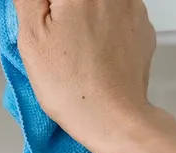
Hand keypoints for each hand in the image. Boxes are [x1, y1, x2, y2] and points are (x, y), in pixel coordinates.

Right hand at [14, 0, 156, 144]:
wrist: (113, 119)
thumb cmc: (73, 86)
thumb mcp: (32, 35)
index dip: (43, 9)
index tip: (42, 19)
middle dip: (61, 11)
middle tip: (57, 35)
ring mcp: (133, 8)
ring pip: (96, 3)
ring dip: (83, 15)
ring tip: (75, 47)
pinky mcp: (143, 27)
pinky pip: (116, 15)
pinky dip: (104, 27)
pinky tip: (94, 52)